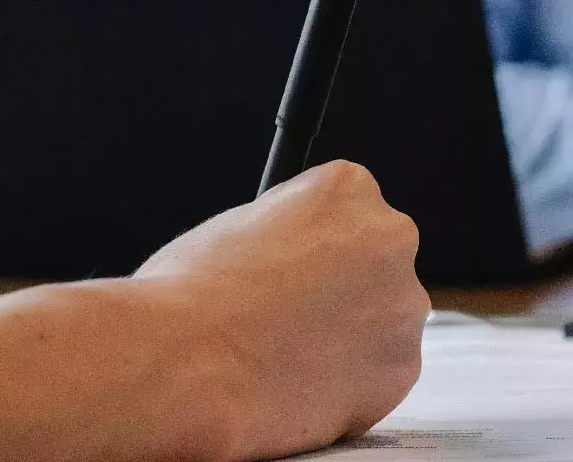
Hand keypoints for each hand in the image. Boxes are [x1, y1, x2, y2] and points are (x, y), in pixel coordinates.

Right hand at [0, 161, 428, 461]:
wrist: (175, 368)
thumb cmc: (171, 301)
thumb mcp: (220, 236)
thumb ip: (267, 237)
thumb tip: (259, 250)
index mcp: (346, 187)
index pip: (345, 215)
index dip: (302, 255)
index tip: (274, 281)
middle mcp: (392, 235)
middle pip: (372, 265)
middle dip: (333, 292)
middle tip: (270, 323)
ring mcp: (401, 303)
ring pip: (379, 320)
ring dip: (342, 338)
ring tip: (271, 357)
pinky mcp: (397, 366)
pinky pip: (377, 371)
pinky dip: (343, 382)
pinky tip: (292, 386)